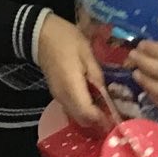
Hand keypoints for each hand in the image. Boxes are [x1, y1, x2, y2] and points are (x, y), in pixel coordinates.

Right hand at [38, 12, 110, 130]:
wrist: (41, 35)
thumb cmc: (66, 40)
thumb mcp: (87, 53)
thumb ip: (97, 76)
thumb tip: (107, 95)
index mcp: (72, 86)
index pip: (87, 113)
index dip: (102, 119)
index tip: (116, 117)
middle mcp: (63, 97)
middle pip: (82, 119)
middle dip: (98, 121)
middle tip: (113, 113)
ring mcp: (58, 97)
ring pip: (76, 116)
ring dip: (90, 116)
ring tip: (105, 106)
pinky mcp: (56, 94)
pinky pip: (71, 109)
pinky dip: (83, 110)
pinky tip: (92, 99)